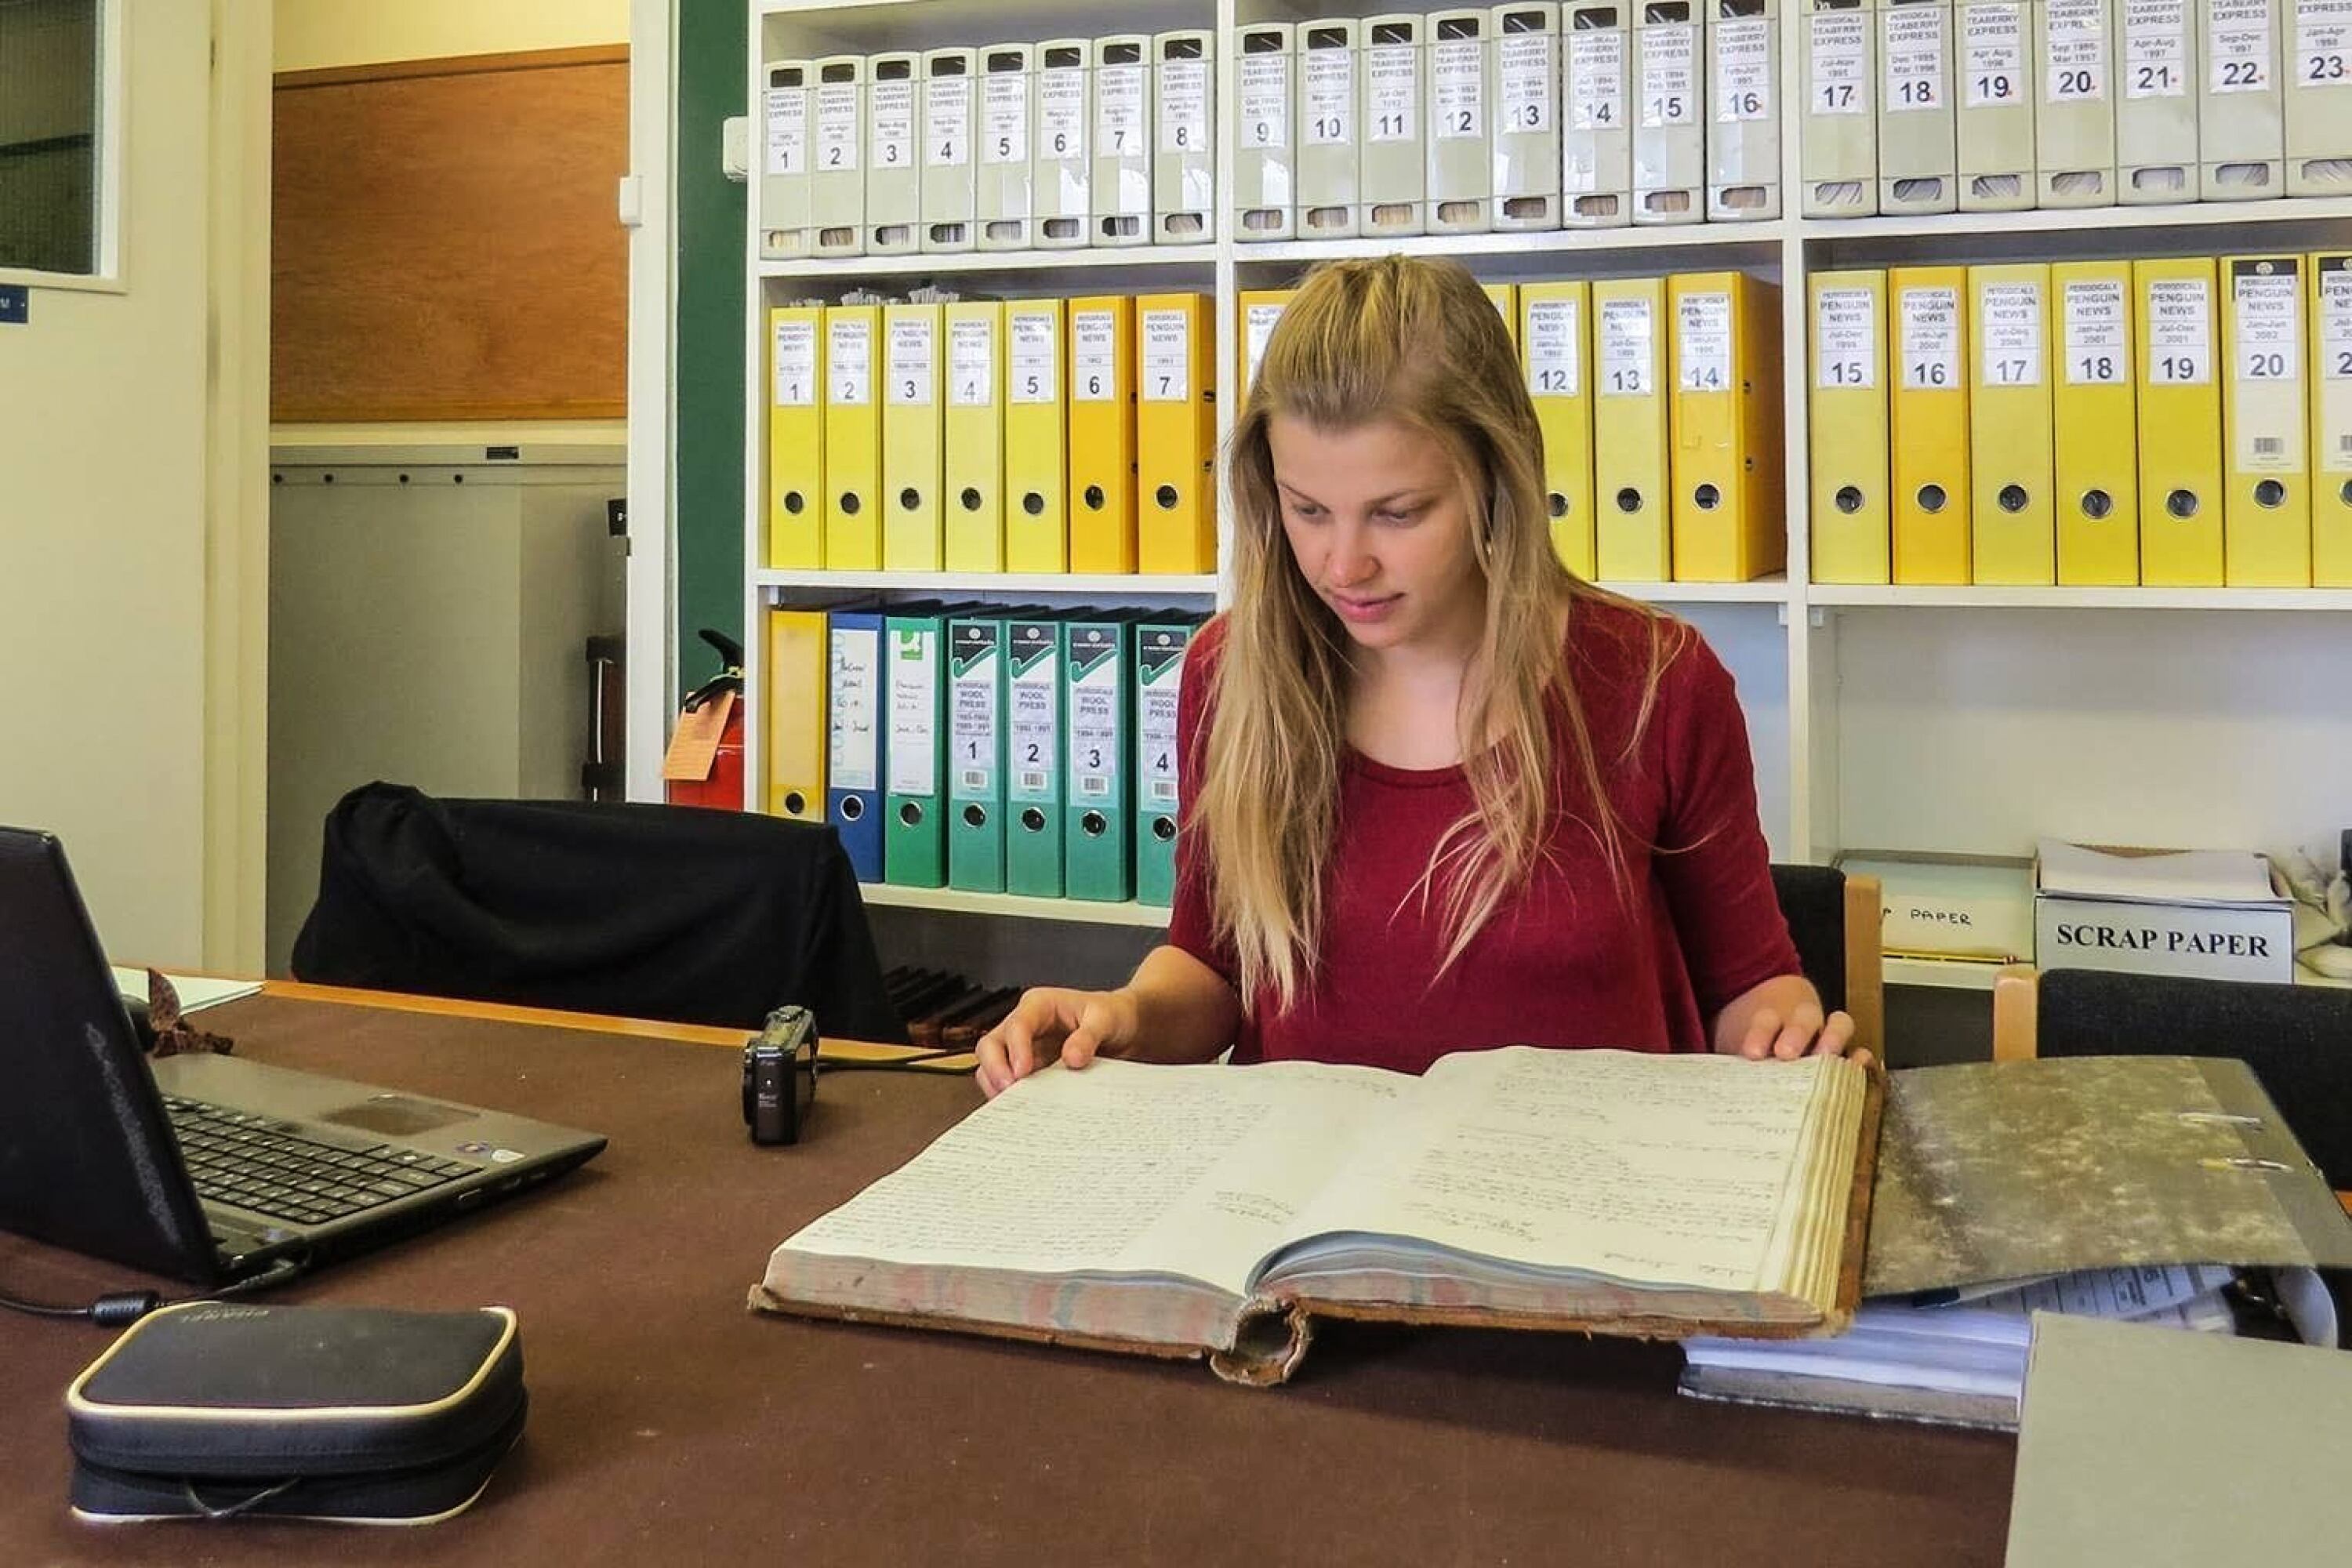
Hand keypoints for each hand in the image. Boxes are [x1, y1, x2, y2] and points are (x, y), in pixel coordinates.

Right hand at [974, 986, 1139, 1098]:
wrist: (1124, 1029)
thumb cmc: (1112, 1015)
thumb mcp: (1106, 1019)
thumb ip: (1089, 1036)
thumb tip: (1072, 1058)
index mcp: (1039, 1005)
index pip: (1017, 1025)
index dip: (1016, 1048)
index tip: (1023, 1071)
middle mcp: (1026, 1026)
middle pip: (991, 1045)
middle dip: (994, 1069)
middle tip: (1009, 1091)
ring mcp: (1025, 1050)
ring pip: (992, 1066)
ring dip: (998, 1086)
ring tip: (1014, 1106)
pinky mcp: (1031, 1071)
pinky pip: (1010, 1084)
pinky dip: (1011, 1098)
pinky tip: (1024, 1111)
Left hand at [1712, 975, 1870, 1067]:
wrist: (1771, 1034)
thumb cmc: (1752, 1047)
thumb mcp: (1737, 1048)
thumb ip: (1732, 1058)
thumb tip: (1712, 1080)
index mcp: (1770, 1017)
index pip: (1765, 1019)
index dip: (1759, 1033)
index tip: (1752, 1052)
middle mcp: (1802, 1023)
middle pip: (1804, 1017)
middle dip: (1796, 1033)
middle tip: (1786, 1053)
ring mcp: (1827, 1035)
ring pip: (1838, 1024)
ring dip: (1833, 1039)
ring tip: (1825, 1058)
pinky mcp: (1845, 1056)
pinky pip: (1860, 1050)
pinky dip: (1862, 1058)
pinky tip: (1859, 1067)